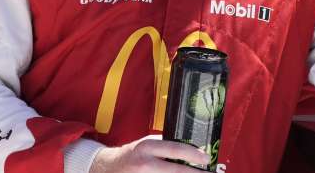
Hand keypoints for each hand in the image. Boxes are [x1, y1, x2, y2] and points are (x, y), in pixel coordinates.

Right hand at [88, 135, 209, 171]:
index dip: (193, 154)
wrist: (108, 167)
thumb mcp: (146, 144)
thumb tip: (191, 149)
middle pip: (175, 171)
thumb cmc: (132, 154)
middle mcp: (145, 164)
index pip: (175, 149)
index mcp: (147, 147)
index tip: (206, 158)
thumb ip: (165, 146)